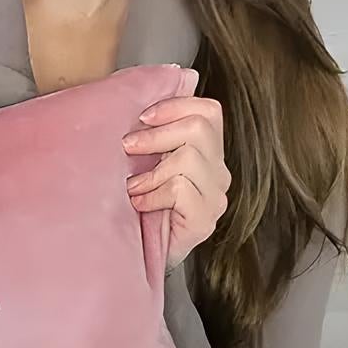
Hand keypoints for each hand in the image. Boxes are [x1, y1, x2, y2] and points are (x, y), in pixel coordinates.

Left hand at [121, 90, 229, 272]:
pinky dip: (153, 194)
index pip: (209, 111)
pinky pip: (180, 189)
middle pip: (199, 128)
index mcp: (208, 152)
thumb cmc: (138, 203)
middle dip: (157, 135)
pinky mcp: (205, 220)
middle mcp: (218, 172)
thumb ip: (152, 130)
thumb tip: (149, 95)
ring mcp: (215, 197)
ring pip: (188, 158)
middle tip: (128, 147)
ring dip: (151, 171)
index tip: (142, 116)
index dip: (175, 106)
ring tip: (132, 186)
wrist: (137, 252)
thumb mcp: (144, 160)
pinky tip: (140, 204)